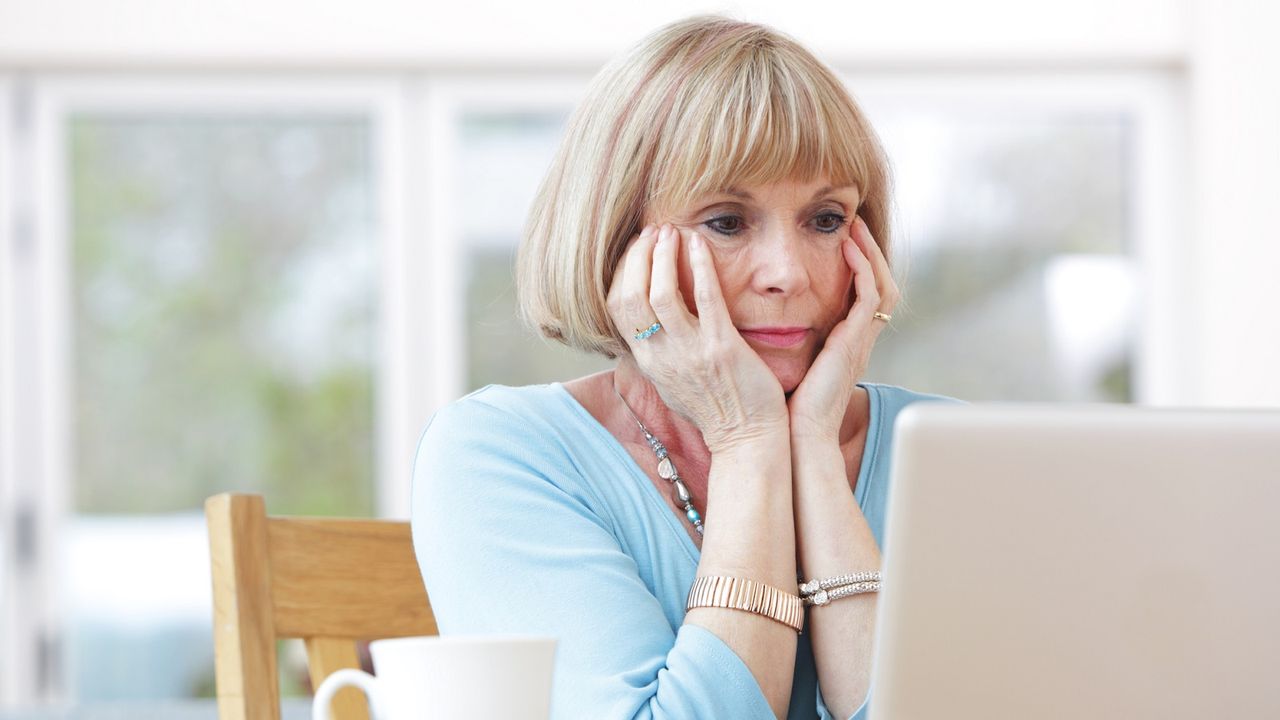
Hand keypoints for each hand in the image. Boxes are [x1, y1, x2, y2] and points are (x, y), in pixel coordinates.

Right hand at [607, 223, 787, 452]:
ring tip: (672, 232)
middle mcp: (662, 355)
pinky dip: (700, 266)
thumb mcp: (672, 384)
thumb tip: (647, 329)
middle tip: (654, 232)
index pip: (617, 307)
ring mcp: (690, 352)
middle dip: (639, 257)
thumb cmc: (716, 410)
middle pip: (632, 296)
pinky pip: (706, 299)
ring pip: (660, 295)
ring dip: (663, 256)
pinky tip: (700, 244)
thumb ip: (658, 354)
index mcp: (649, 361)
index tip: (637, 249)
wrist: (747, 439)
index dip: (623, 272)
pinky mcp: (722, 348)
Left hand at [787, 216, 898, 443]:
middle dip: (870, 253)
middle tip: (855, 224)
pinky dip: (862, 270)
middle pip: (881, 286)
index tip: (842, 239)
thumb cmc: (782, 407)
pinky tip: (847, 249)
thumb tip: (751, 317)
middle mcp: (858, 341)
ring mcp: (860, 342)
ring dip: (870, 255)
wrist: (795, 436)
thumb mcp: (785, 363)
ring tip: (855, 228)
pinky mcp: (854, 343)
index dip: (858, 266)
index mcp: (844, 345)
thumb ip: (780, 340)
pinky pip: (870, 298)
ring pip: (882, 287)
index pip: (863, 297)